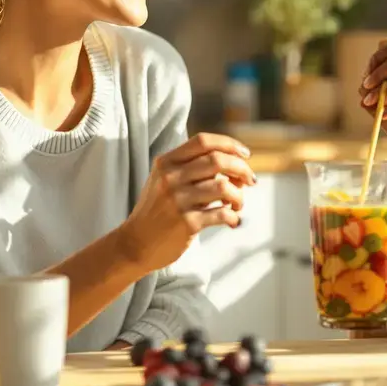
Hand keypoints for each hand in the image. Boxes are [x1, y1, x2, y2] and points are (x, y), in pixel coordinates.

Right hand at [121, 133, 255, 271]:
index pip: (204, 141)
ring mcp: (178, 201)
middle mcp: (171, 178)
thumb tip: (237, 166)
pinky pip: (222, 214)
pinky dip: (233, 217)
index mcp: (166, 162)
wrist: (135, 244)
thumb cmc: (158, 210)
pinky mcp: (187, 223)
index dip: (230, 144)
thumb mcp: (165, 180)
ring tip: (238, 204)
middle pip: (218, 161)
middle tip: (251, 180)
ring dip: (239, 196)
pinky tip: (232, 221)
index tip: (245, 155)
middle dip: (242, 169)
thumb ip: (193, 168)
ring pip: (224, 187)